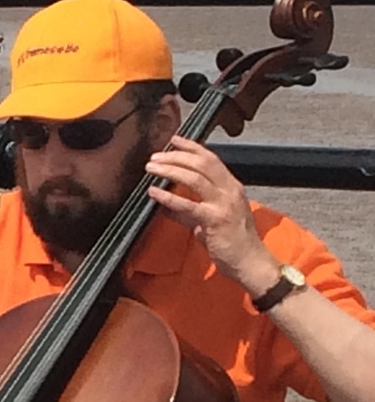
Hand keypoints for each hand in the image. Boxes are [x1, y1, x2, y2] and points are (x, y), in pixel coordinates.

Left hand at [147, 137, 277, 290]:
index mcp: (231, 187)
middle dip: (176, 156)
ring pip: (195, 178)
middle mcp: (230, 190)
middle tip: (155, 156)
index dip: (192, 147)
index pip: (211, 159)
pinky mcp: (215, 220)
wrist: (249, 262)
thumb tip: (165, 206)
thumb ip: (188, 211)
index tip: (174, 140)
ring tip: (151, 168)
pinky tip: (153, 193)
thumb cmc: (231, 242)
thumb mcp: (208, 221)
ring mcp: (224, 204)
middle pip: (202, 163)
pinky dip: (169, 197)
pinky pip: (188, 205)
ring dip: (170, 170)